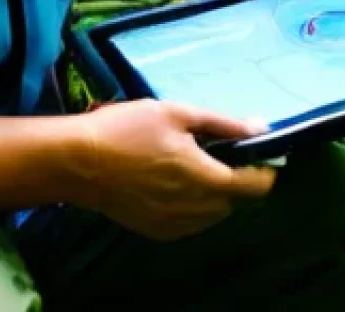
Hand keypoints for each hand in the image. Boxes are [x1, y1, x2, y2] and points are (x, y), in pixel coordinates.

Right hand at [70, 100, 275, 240]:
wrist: (79, 161)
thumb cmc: (129, 128)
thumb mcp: (178, 114)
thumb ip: (222, 123)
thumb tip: (259, 126)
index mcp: (202, 177)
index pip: (252, 187)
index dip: (265, 173)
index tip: (263, 154)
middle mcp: (192, 208)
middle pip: (233, 201)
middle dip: (237, 179)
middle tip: (224, 152)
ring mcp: (173, 224)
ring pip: (212, 215)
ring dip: (216, 195)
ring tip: (199, 165)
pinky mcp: (155, 230)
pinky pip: (190, 224)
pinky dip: (195, 208)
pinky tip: (178, 184)